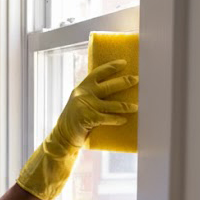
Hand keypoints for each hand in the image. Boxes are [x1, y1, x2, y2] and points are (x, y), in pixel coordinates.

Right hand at [16, 59, 138, 199]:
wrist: (63, 136)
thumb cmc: (76, 119)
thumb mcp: (80, 102)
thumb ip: (92, 95)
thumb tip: (115, 90)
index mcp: (82, 87)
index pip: (98, 72)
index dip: (111, 67)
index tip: (124, 63)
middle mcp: (83, 94)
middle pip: (108, 86)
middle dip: (124, 82)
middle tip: (136, 79)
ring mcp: (85, 106)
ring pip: (112, 104)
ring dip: (126, 106)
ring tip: (136, 107)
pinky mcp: (88, 118)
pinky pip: (107, 118)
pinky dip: (117, 119)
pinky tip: (124, 120)